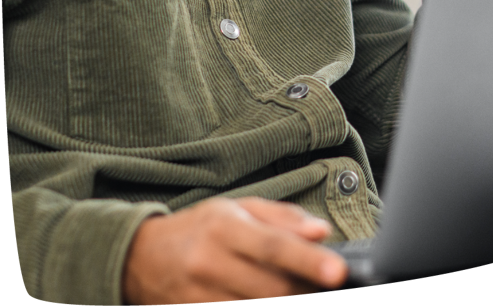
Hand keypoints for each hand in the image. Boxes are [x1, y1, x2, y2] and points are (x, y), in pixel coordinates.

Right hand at [121, 196, 347, 304]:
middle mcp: (211, 262)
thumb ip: (283, 219)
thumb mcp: (238, 209)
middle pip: (272, 288)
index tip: (338, 272)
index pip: (273, 245)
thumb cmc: (200, 229)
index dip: (308, 260)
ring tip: (297, 292)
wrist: (141, 259)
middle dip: (307, 292)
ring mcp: (202, 299)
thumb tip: (322, 232)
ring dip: (288, 304)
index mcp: (224, 227)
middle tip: (325, 285)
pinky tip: (268, 301)